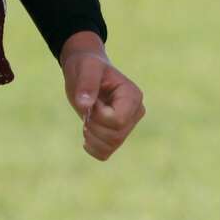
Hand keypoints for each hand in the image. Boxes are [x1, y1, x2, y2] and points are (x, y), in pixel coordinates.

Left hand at [60, 31, 145, 161]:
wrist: (84, 70)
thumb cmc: (87, 65)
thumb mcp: (86, 68)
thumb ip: (86, 84)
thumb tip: (84, 106)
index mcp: (133, 96)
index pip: (118, 121)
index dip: (99, 114)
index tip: (92, 100)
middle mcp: (135, 113)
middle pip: (114, 136)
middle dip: (93, 124)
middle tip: (86, 107)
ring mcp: (127, 125)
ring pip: (110, 146)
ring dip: (91, 135)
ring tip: (87, 118)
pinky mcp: (116, 133)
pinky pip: (105, 153)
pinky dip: (92, 147)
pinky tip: (86, 132)